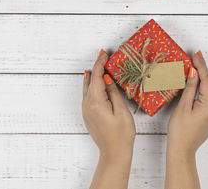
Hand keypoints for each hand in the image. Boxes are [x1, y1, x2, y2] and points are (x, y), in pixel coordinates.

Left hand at [83, 50, 135, 188]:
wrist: (114, 153)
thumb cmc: (121, 134)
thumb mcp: (121, 110)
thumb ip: (113, 92)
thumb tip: (107, 78)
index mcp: (96, 102)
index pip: (97, 77)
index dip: (100, 64)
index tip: (104, 53)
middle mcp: (87, 105)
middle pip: (90, 80)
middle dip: (97, 67)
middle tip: (103, 56)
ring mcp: (86, 110)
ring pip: (87, 88)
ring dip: (93, 76)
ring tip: (99, 66)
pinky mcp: (88, 115)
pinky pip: (87, 95)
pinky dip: (91, 85)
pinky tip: (95, 82)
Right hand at [167, 50, 207, 155]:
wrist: (182, 150)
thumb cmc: (180, 130)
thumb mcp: (183, 106)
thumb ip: (190, 88)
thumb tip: (194, 73)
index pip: (206, 80)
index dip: (201, 66)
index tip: (196, 55)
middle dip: (203, 71)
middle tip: (196, 57)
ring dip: (203, 80)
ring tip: (196, 67)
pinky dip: (203, 89)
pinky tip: (198, 83)